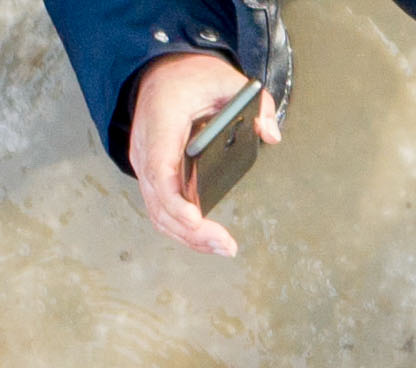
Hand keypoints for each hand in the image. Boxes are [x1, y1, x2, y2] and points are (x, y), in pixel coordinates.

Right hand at [121, 49, 269, 259]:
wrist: (161, 72)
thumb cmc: (191, 77)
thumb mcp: (227, 78)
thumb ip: (256, 103)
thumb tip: (271, 134)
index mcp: (161, 122)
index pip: (159, 168)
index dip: (175, 200)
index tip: (195, 219)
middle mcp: (146, 147)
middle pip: (159, 201)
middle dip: (191, 231)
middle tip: (226, 245)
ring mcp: (145, 164)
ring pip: (158, 212)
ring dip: (187, 236)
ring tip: (222, 248)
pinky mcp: (152, 176)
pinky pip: (160, 208)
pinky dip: (181, 229)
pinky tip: (205, 239)